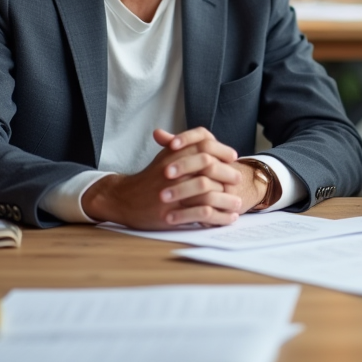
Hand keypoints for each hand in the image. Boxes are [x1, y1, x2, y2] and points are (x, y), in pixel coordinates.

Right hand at [81, 127, 244, 228]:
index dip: (221, 150)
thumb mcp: (165, 157)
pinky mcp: (170, 214)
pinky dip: (218, 217)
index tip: (234, 157)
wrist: (123, 199)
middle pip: (208, 169)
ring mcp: (170, 194)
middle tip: (238, 180)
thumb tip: (211, 143)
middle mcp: (172, 173)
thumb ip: (185, 147)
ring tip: (238, 204)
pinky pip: (200, 215)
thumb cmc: (149, 178)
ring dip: (227, 200)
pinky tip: (227, 218)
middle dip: (227, 175)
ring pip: (207, 193)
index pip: (203, 146)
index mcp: (171, 156)